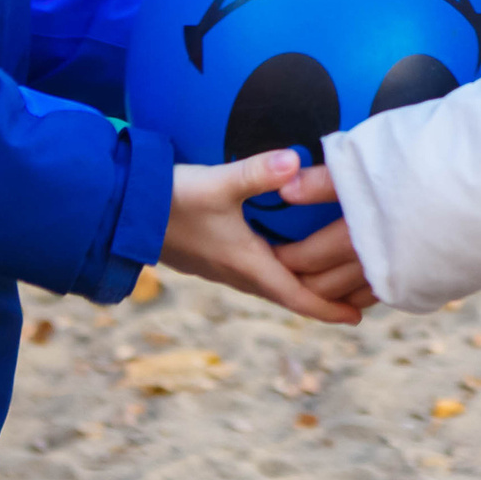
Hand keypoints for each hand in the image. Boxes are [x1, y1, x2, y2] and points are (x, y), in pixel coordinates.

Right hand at [161, 150, 362, 325]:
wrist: (120, 210)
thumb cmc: (170, 199)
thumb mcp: (217, 183)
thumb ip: (258, 172)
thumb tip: (297, 161)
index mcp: (246, 264)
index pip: (297, 295)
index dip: (329, 308)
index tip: (359, 318)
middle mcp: (237, 272)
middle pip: (290, 295)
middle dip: (325, 301)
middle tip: (360, 302)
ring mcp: (222, 266)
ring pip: (273, 286)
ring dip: (304, 289)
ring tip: (331, 286)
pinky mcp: (211, 255)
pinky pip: (258, 275)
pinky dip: (283, 276)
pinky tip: (285, 261)